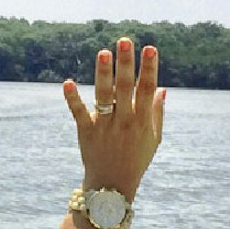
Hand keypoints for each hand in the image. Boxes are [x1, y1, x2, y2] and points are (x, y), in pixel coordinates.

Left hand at [62, 37, 164, 201]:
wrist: (112, 187)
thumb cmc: (136, 160)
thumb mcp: (153, 139)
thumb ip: (157, 113)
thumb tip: (162, 88)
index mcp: (142, 121)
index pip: (147, 90)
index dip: (149, 69)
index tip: (150, 49)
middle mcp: (124, 122)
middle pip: (125, 88)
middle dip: (126, 64)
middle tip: (124, 41)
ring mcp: (105, 127)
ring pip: (104, 97)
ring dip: (103, 74)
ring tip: (103, 53)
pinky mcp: (86, 132)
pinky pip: (79, 114)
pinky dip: (73, 99)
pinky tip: (68, 83)